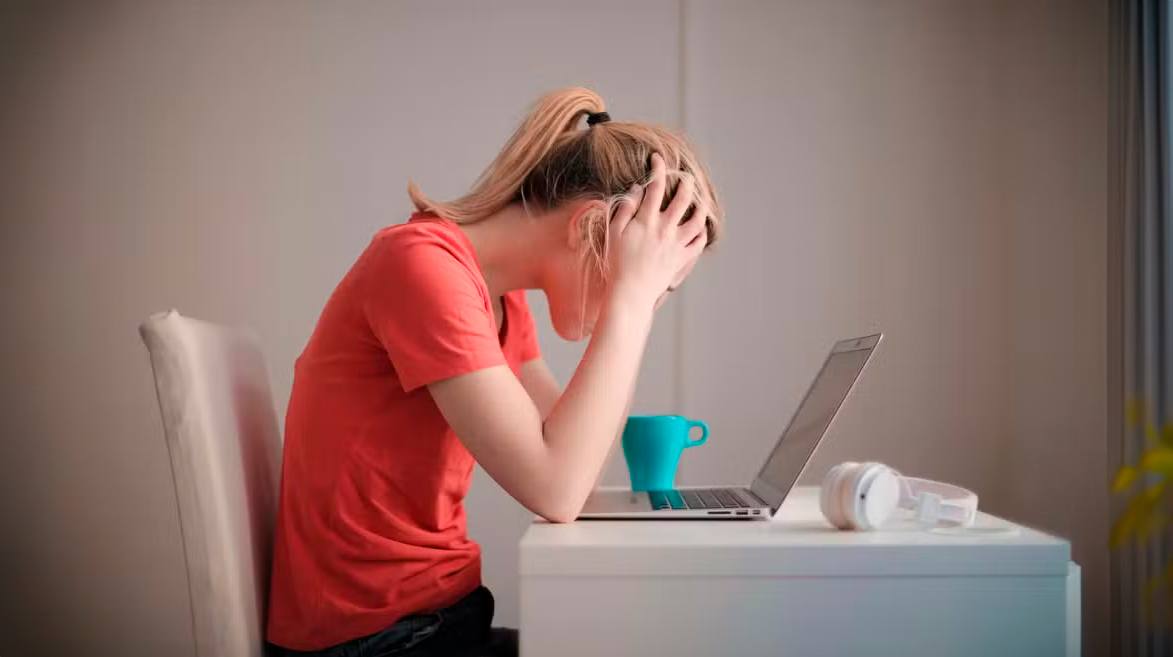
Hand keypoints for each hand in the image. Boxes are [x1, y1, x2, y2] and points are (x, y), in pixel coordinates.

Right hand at [606, 153, 706, 309]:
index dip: (658, 168)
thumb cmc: (617, 263)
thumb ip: (625, 209)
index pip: (655, 186)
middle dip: (686, 182)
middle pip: (683, 198)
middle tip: (685, 175)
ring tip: (699, 198)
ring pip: (697, 219)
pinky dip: (702, 231)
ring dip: (700, 205)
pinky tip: (700, 226)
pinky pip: (699, 242)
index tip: (658, 158)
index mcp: (647, 220)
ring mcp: (676, 244)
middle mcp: (665, 229)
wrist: (630, 293)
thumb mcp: (613, 233)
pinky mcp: (682, 258)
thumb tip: (638, 190)